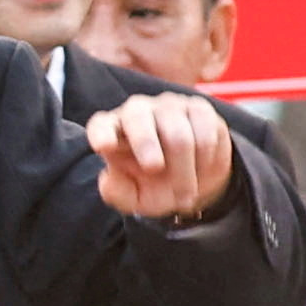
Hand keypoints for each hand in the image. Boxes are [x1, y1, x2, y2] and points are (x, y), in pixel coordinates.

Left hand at [87, 90, 242, 224]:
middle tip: (154, 169)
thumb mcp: (133, 199)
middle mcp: (137, 111)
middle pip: (137, 117)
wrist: (193, 181)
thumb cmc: (153, 186)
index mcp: (111, 131)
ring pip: (177, 134)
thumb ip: (117, 192)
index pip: (100, 125)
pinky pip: (205, 131)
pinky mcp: (198, 108)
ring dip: (184, 169)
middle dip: (145, 143)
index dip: (102, 133)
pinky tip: (201, 169)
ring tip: (185, 193)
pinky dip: (205, 158)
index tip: (104, 147)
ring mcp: (168, 106)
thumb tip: (107, 178)